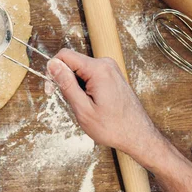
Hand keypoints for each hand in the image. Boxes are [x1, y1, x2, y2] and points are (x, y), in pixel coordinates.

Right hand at [46, 49, 161, 157]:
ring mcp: (110, 69)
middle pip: (72, 62)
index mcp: (98, 70)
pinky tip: (90, 102)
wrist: (138, 136)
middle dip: (64, 79)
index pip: (64, 55)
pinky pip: (89, 74)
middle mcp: (105, 64)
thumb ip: (66, 84)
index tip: (52, 89)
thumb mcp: (83, 109)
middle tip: (67, 101)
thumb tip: (52, 64)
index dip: (53, 70)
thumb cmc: (113, 127)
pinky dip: (84, 86)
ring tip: (82, 105)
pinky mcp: (111, 75)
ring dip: (74, 85)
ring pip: (79, 69)